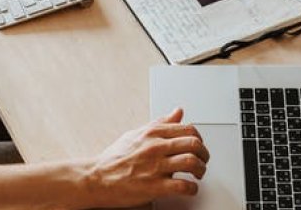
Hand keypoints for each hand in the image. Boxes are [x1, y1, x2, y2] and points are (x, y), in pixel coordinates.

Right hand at [84, 108, 209, 207]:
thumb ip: (160, 123)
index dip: (198, 138)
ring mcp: (155, 167)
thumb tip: (177, 112)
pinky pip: (183, 186)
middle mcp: (155, 147)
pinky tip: (190, 188)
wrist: (96, 179)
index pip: (187, 129)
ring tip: (198, 174)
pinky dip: (192, 188)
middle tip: (203, 160)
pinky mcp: (154, 186)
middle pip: (194, 143)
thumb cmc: (113, 159)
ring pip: (191, 162)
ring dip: (201, 169)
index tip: (198, 145)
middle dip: (204, 153)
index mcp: (152, 133)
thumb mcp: (136, 134)